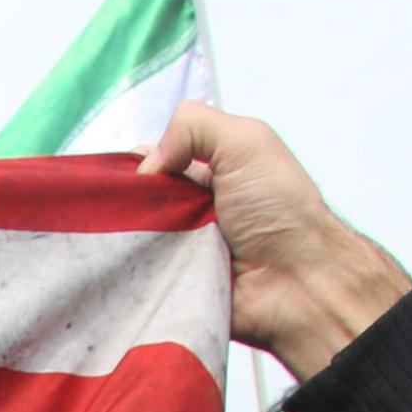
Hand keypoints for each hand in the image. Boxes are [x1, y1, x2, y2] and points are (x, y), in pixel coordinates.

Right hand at [139, 105, 411, 379]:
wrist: (299, 283)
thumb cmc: (281, 210)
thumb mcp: (246, 141)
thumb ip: (194, 125)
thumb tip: (148, 163)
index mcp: (212, 171)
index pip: (157, 161)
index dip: (137, 164)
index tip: (127, 175)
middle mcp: (193, 209)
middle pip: (137, 200)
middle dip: (122, 202)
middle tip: (119, 210)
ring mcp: (182, 250)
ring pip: (131, 238)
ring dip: (123, 237)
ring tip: (113, 241)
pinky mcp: (174, 286)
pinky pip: (139, 278)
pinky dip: (128, 273)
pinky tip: (117, 268)